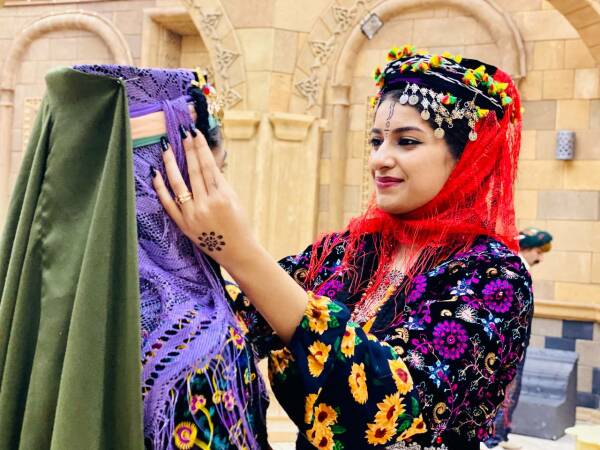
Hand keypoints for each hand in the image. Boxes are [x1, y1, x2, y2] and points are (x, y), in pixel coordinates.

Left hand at [152, 125, 256, 270]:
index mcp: (223, 196)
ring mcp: (193, 215)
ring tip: (166, 148)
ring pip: (178, 184)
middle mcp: (207, 204)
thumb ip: (219, 182)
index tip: (194, 133)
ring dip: (171, 164)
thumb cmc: (239, 224)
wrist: (237, 251)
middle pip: (194, 171)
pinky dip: (161, 188)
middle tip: (181, 133)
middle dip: (188, 150)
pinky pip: (169, 204)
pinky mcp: (184, 225)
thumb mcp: (235, 199)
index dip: (200, 148)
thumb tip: (205, 161)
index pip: (208, 166)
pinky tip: (155, 173)